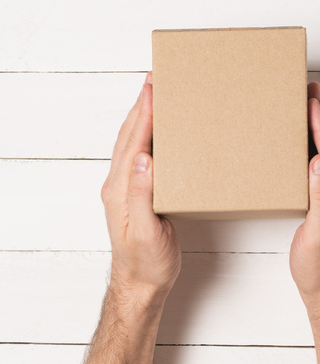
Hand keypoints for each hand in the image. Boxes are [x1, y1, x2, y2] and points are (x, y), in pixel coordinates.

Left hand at [101, 72, 181, 310]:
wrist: (140, 284)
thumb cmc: (146, 263)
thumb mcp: (147, 232)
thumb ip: (142, 195)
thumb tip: (145, 159)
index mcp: (120, 190)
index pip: (133, 142)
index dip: (143, 113)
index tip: (152, 88)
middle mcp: (118, 184)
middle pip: (129, 135)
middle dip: (141, 105)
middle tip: (154, 79)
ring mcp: (124, 188)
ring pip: (131, 143)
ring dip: (141, 116)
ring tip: (154, 95)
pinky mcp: (134, 193)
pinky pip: (138, 155)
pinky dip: (146, 135)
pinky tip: (157, 130)